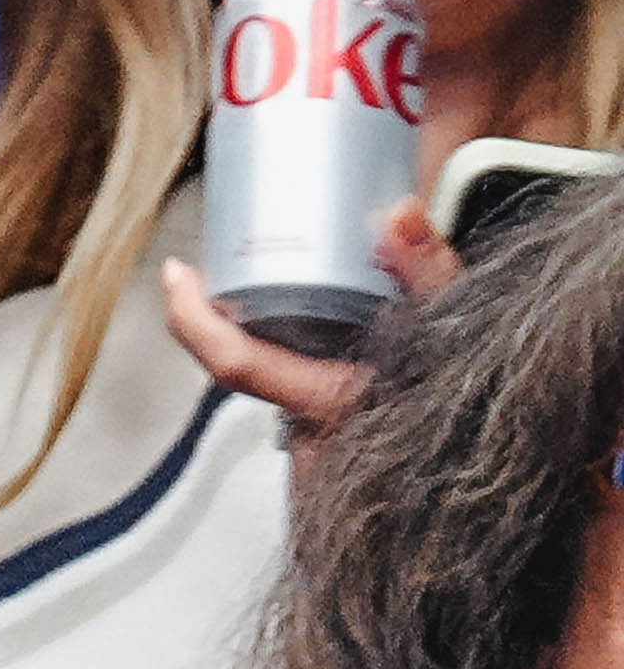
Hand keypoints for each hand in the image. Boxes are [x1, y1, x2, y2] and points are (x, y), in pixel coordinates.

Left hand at [163, 200, 463, 439]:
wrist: (490, 454)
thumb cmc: (470, 397)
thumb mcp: (458, 322)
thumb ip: (429, 267)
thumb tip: (397, 214)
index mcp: (326, 402)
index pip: (234, 363)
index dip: (191, 318)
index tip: (178, 274)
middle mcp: (309, 431)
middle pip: (237, 366)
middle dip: (220, 320)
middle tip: (212, 273)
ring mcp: (311, 444)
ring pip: (260, 380)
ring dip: (251, 336)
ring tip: (246, 289)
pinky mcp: (321, 440)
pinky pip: (282, 392)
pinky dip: (280, 354)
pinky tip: (286, 322)